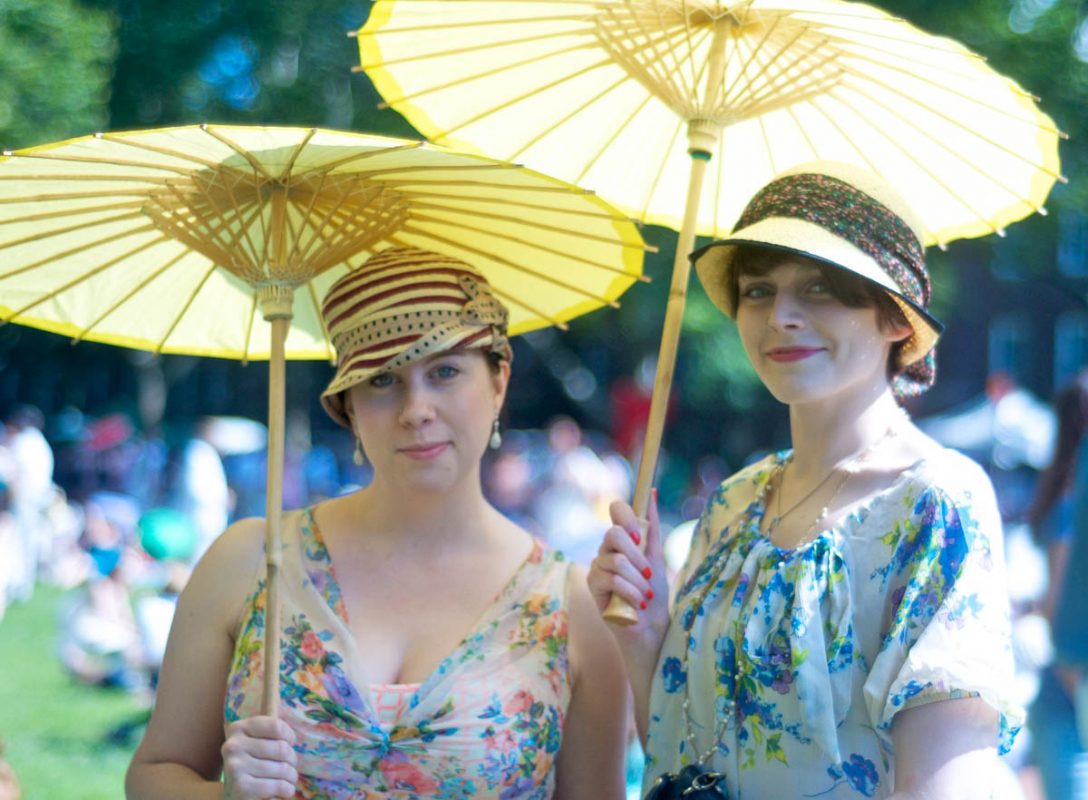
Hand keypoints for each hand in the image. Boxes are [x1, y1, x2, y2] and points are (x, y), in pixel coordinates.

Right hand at [222, 716, 298, 799]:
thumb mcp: (257, 741)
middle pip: (282, 748)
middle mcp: (232, 746)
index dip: (289, 736)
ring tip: (287, 780)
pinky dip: (287, 790)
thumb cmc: (254, 765)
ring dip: (291, 777)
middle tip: (289, 767)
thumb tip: (280, 704)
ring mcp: (235, 767)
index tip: (290, 743)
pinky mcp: (242, 788)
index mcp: (237, 729)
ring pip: (283, 768)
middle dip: (292, 760)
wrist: (237, 797)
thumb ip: (268, 727)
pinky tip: (283, 791)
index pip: (276, 726)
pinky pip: (279, 785)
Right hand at [588, 490, 669, 649]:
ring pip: (615, 560)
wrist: (651, 628)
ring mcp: (597, 567)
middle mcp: (607, 549)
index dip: (626, 514)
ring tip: (646, 595)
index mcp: (623, 540)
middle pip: (614, 533)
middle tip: (649, 573)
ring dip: (638, 580)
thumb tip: (653, 492)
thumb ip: (652, 528)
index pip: (616, 510)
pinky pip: (611, 578)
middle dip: (637, 556)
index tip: (639, 534)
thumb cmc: (653, 594)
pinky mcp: (593, 586)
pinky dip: (631, 591)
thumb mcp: (657, 558)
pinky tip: (638, 604)